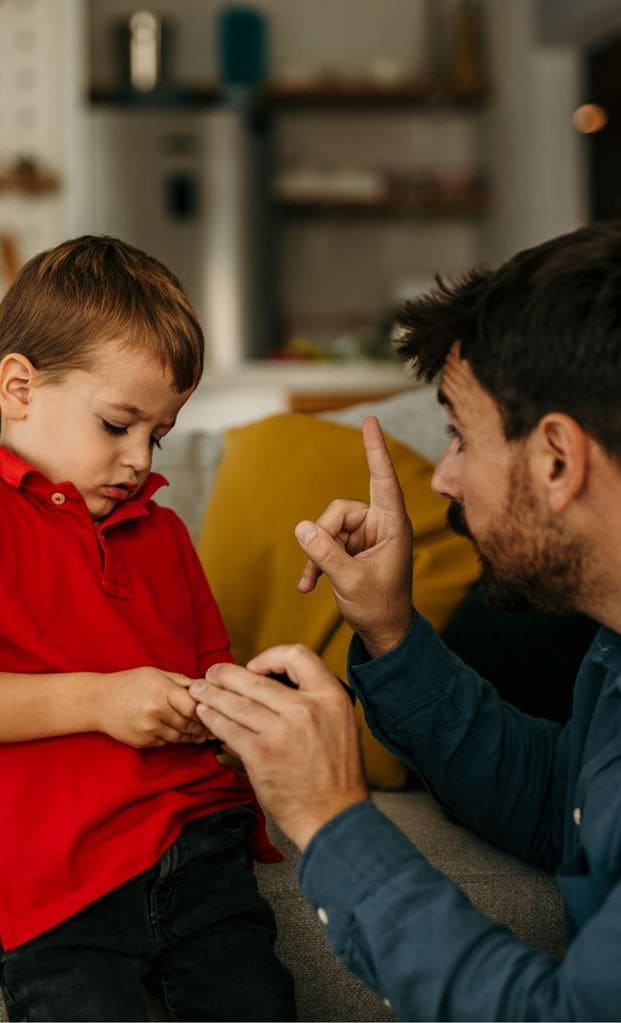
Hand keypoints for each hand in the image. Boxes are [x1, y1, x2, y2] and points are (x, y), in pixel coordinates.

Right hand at [93, 667, 211, 747]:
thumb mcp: (156, 674)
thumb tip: (204, 688)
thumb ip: (181, 682)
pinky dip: (177, 739)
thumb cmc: (129, 683)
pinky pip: (167, 743)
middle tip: (217, 726)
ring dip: (194, 736)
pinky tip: (186, 736)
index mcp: (161, 691)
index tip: (215, 709)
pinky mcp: (144, 742)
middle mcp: (156, 712)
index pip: (193, 706)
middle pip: (189, 724)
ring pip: (180, 737)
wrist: (98, 702)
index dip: (205, 709)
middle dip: (204, 726)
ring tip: (206, 734)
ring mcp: (149, 729)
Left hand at [191, 645, 368, 849]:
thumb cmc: (337, 773)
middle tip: (212, 673)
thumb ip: (313, 703)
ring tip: (200, 691)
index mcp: (332, 697)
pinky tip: (205, 715)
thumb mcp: (340, 724)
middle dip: (226, 674)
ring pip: (236, 703)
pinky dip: (213, 719)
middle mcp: (307, 709)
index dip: (271, 657)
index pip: (298, 655)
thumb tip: (270, 688)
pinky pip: (229, 729)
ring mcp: (282, 732)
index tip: (255, 668)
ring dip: (212, 694)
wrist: (335, 816)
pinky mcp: (261, 755)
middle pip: (256, 679)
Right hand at [296, 416, 413, 656]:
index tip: (371, 421)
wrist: (384, 633)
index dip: (376, 450)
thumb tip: (301, 527)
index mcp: (393, 526)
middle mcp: (380, 525)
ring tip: (314, 581)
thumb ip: (325, 554)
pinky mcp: (351, 548)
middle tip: (319, 567)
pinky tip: (307, 586)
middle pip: (340, 510)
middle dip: (325, 536)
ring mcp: (365, 536)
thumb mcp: (351, 581)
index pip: (383, 480)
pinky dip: (314, 562)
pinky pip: (324, 542)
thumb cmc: (380, 608)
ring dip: (317, 553)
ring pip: (328, 526)